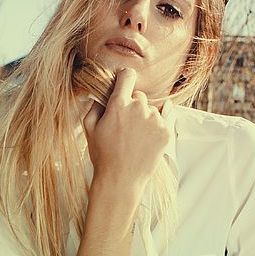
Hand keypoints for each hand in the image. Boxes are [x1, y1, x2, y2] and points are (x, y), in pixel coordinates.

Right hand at [82, 68, 171, 193]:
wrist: (121, 180)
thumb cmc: (103, 155)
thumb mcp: (89, 128)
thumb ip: (95, 105)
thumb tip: (100, 93)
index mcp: (119, 104)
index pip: (128, 75)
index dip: (125, 78)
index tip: (124, 84)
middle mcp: (139, 108)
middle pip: (139, 96)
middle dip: (133, 106)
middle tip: (126, 126)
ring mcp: (155, 120)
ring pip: (152, 109)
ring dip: (146, 118)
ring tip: (136, 137)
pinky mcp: (166, 132)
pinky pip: (166, 117)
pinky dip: (159, 124)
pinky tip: (149, 135)